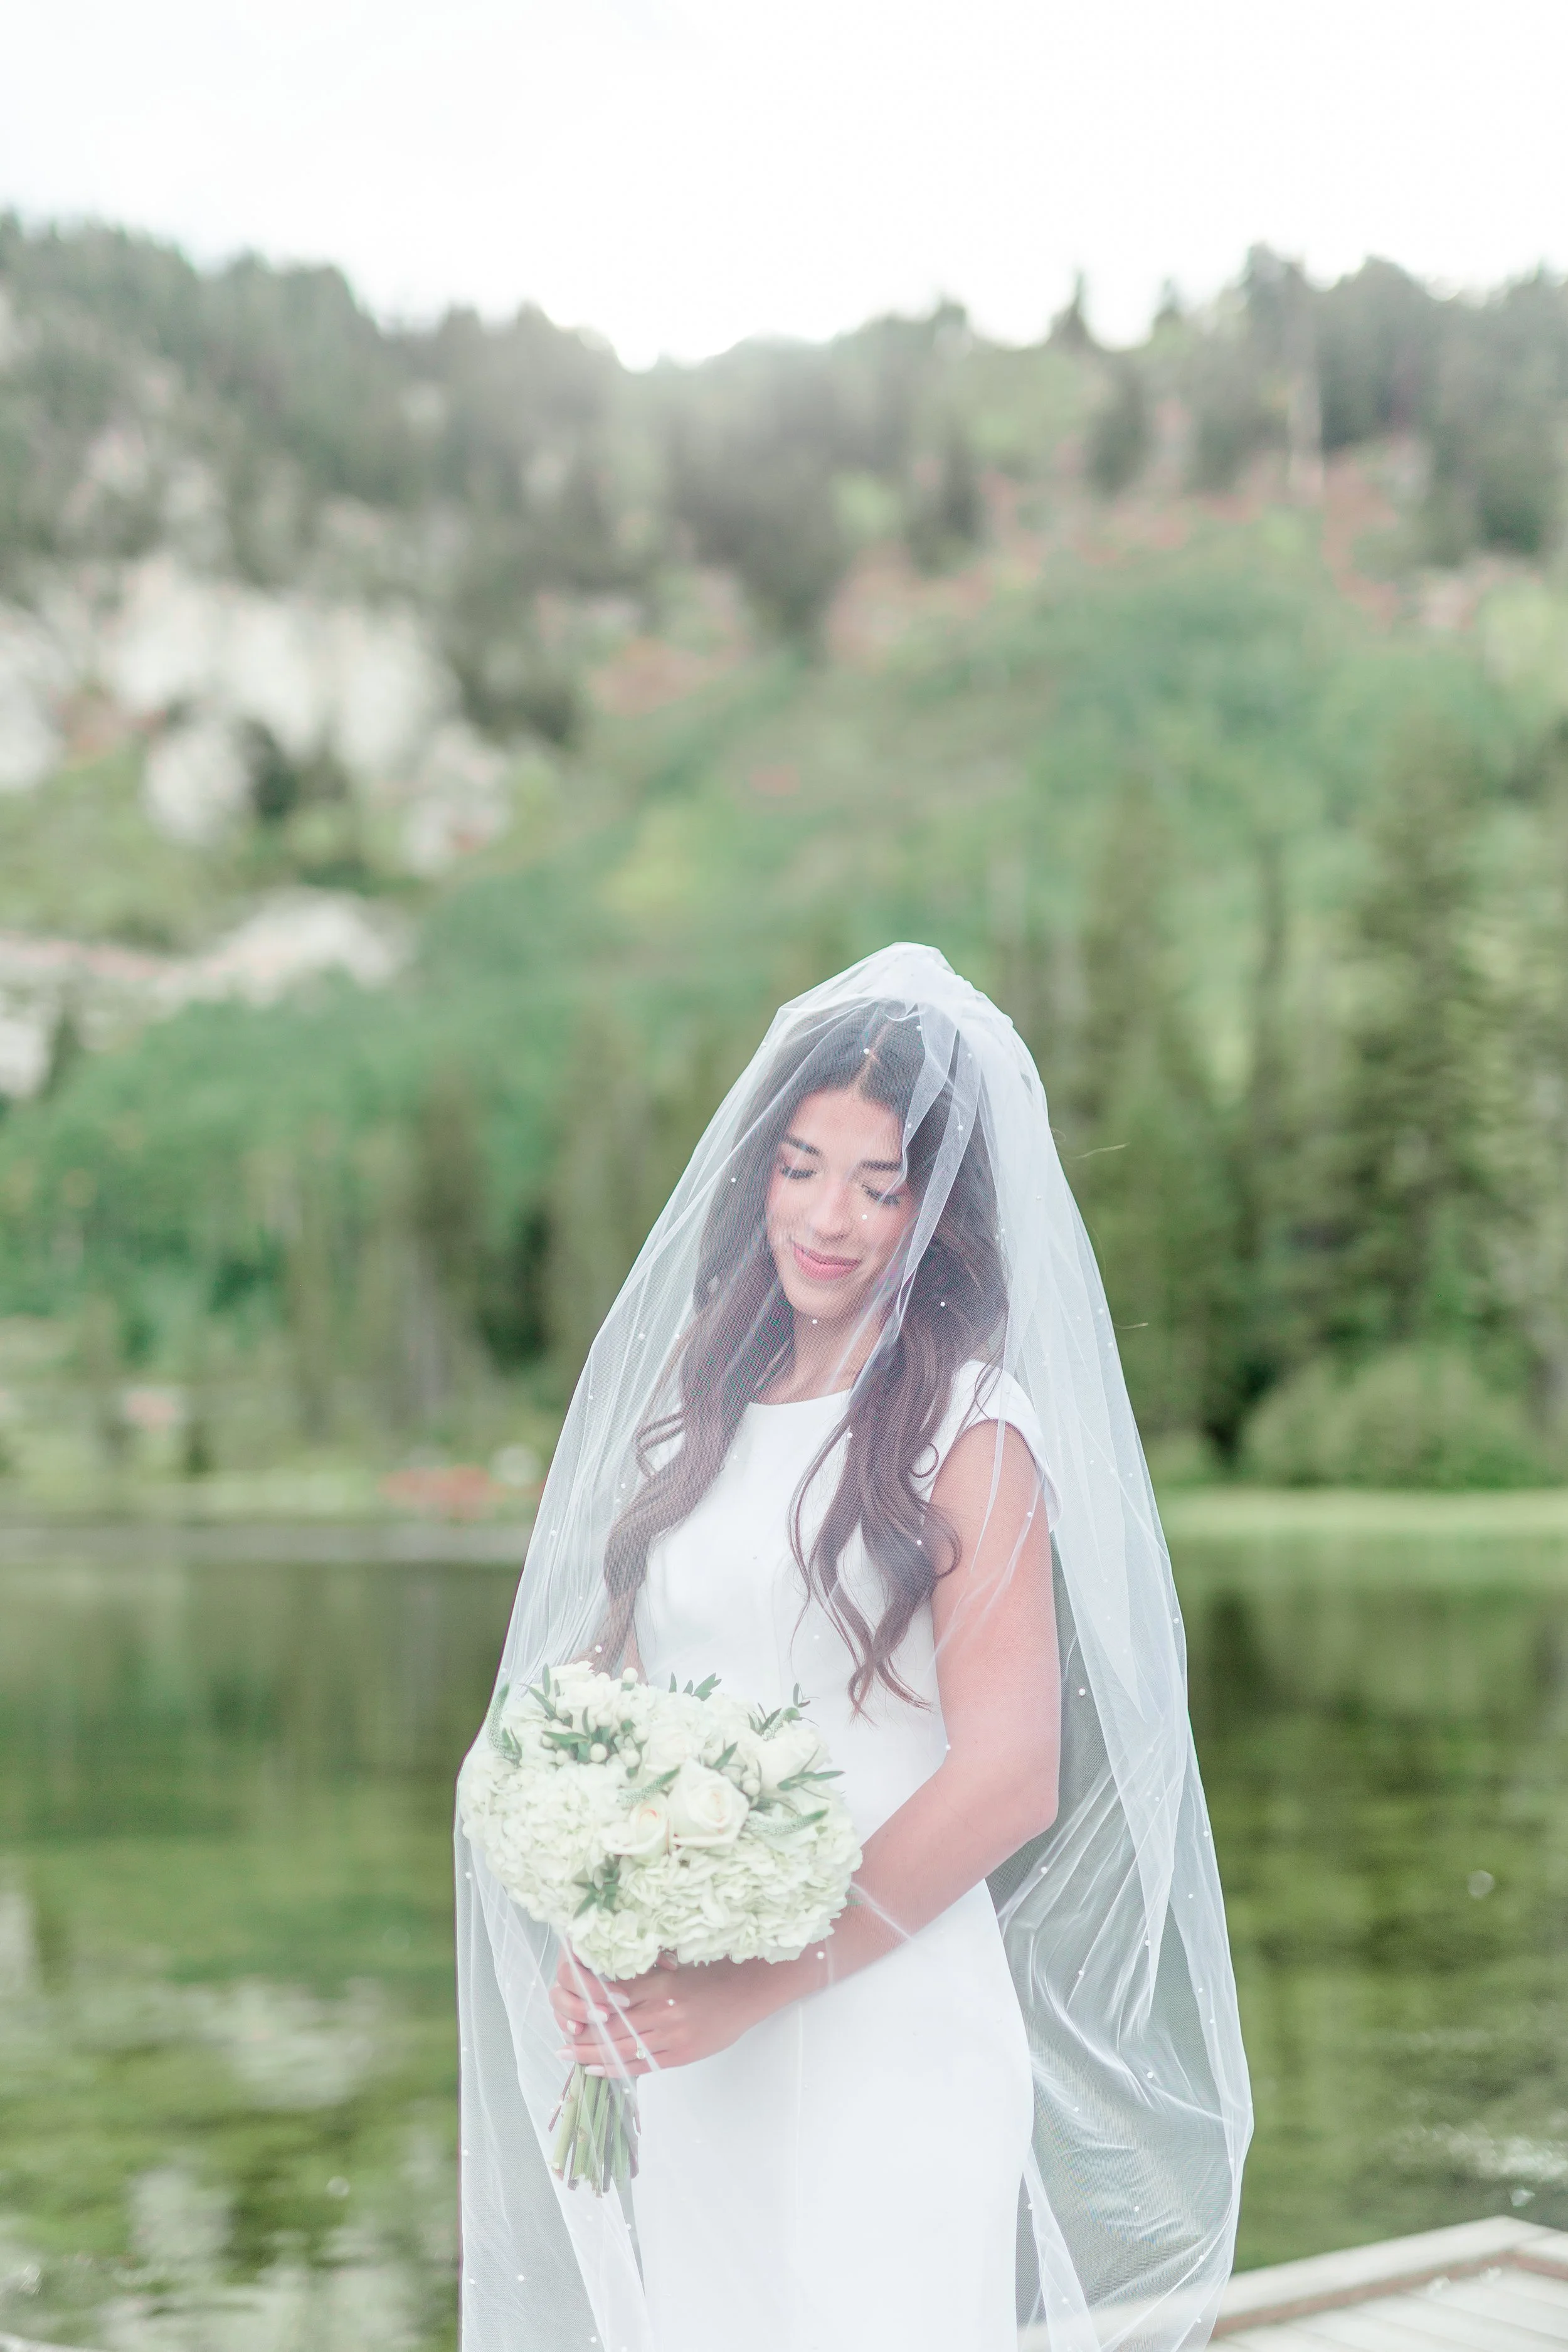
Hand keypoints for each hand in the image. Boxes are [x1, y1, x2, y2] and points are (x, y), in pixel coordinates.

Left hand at [548, 1949, 772, 2077]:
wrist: (746, 1992)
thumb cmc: (711, 1975)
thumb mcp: (675, 1969)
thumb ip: (646, 1980)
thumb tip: (611, 1989)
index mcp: (660, 1985)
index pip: (615, 2000)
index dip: (590, 2010)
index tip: (570, 2013)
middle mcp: (663, 2012)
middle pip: (615, 2029)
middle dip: (585, 2039)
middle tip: (561, 2044)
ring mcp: (673, 2036)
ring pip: (625, 2050)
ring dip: (595, 2057)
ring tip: (572, 2059)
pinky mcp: (682, 2054)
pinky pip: (645, 2065)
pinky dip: (620, 2068)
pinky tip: (601, 2069)